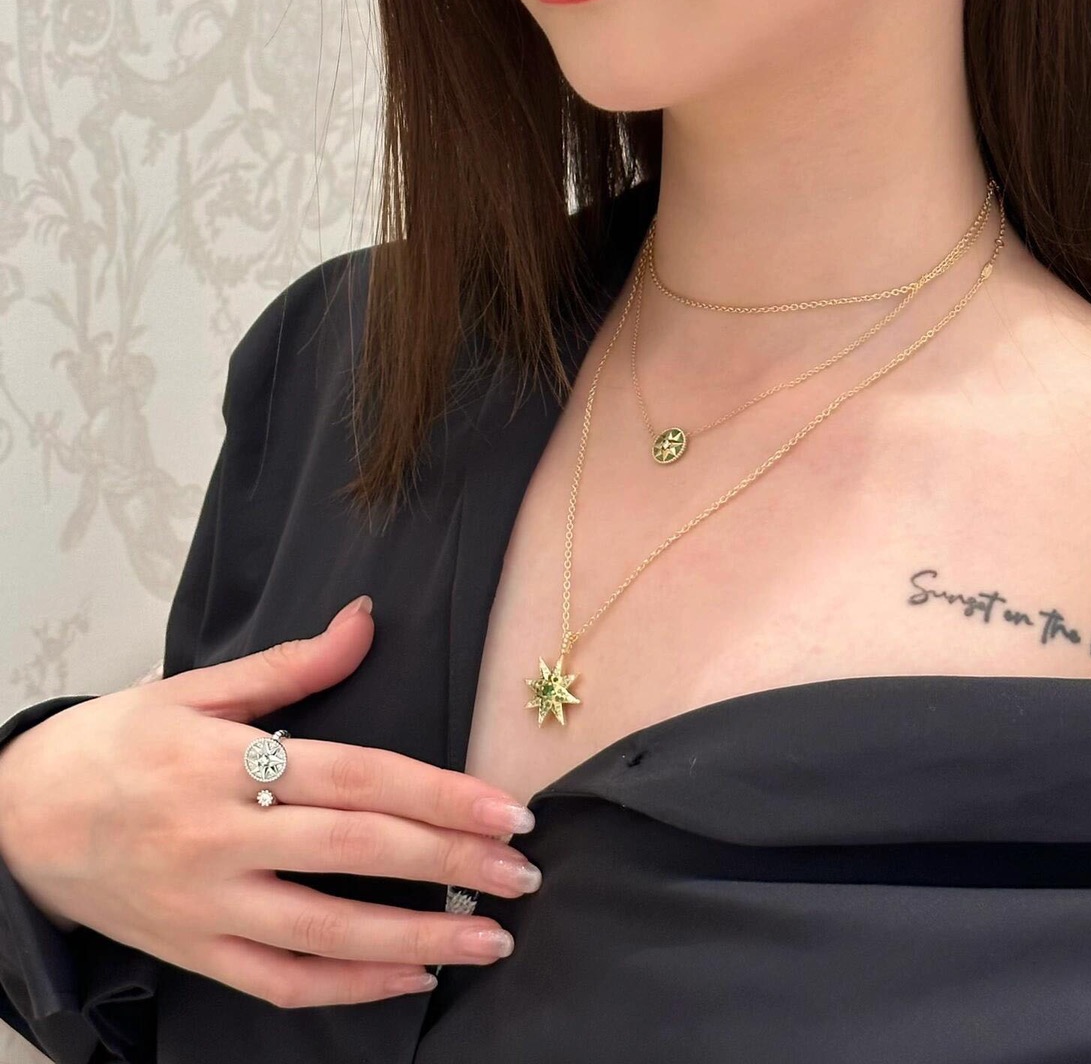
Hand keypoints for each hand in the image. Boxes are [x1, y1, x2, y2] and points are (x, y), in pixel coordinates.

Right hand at [0, 597, 540, 1005]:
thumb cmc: (113, 744)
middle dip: (450, 862)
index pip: (358, 776)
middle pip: (356, 852)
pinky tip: (409, 978)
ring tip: (491, 938)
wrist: (16, 820)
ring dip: (418, 939)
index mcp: (228, 761)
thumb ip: (291, 665)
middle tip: (522, 872)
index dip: (439, 794)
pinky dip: (350, 988)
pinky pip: (281, 983)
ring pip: (327, 932)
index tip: (507, 807)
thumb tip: (367, 618)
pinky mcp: (193, 954)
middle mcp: (222, 837)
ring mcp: (207, 905)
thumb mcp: (193, 687)